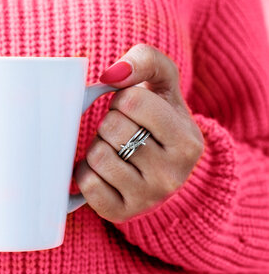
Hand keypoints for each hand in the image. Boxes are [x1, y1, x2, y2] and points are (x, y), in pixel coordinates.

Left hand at [74, 44, 204, 222]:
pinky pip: (86, 184)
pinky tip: (104, 172)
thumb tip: (112, 74)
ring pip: (97, 156)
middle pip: (111, 128)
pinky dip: (87, 172)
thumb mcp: (162, 84)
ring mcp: (146, 198)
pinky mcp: (119, 213)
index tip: (134, 111)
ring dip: (98, 147)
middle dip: (109, 123)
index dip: (122, 100)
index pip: (131, 101)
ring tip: (115, 151)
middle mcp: (172, 175)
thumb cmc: (155, 119)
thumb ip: (145, 60)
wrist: (160, 168)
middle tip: (123, 133)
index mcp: (187, 141)